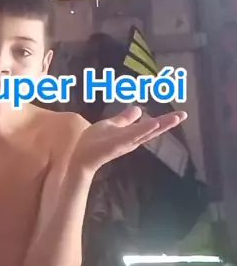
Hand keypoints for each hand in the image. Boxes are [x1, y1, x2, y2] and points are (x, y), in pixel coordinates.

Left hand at [71, 105, 186, 173]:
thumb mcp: (111, 125)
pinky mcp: (116, 144)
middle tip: (183, 115)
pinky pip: (131, 136)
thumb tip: (139, 109)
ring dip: (159, 125)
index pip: (150, 126)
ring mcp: (125, 142)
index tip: (180, 114)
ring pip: (144, 133)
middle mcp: (131, 140)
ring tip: (173, 118)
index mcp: (131, 135)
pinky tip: (152, 123)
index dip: (165, 121)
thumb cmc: (94, 141)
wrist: (81, 157)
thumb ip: (124, 119)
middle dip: (168, 123)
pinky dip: (143, 130)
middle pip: (152, 130)